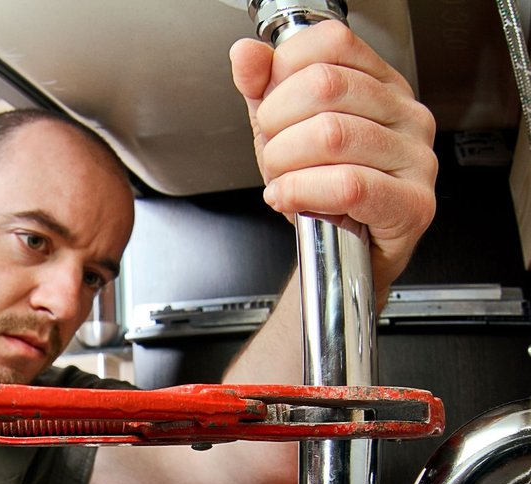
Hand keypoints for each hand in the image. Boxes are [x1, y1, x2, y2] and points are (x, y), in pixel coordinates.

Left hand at [230, 19, 436, 296]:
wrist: (341, 262)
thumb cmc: (321, 197)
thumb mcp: (283, 135)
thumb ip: (264, 91)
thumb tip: (246, 55)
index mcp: (381, 85)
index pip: (330, 43)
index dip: (283, 75)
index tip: (271, 110)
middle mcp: (406, 114)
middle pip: (325, 86)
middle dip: (277, 125)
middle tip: (273, 154)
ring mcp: (416, 158)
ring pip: (332, 135)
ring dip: (285, 164)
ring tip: (282, 182)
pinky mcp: (412, 204)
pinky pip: (348, 185)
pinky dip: (303, 192)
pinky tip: (288, 199)